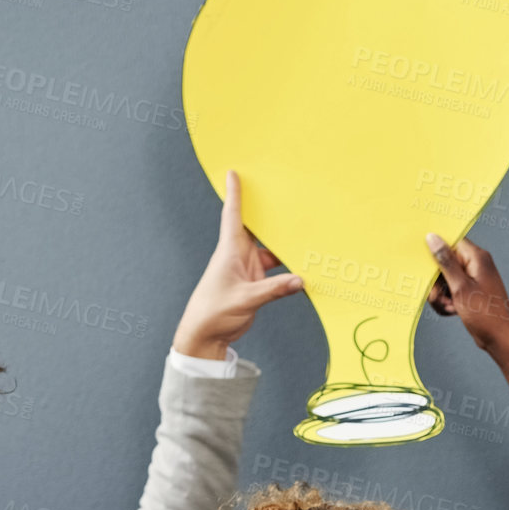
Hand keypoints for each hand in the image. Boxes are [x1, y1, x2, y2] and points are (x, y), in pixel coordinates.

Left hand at [173, 170, 303, 358]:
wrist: (205, 335)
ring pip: (270, 250)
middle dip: (269, 214)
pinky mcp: (254, 284)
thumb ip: (274, 290)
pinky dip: (287, 270)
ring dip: (283, 245)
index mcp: (230, 252)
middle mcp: (239, 256)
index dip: (234, 194)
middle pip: (257, 229)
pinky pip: (275, 272)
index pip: (232, 216)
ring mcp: (247, 270)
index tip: (233, 174)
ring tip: (303, 235)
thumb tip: (301, 281)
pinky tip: (301, 270)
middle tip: (284, 198)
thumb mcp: (245, 300)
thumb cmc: (213, 313)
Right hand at [424, 234, 508, 356]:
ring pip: (444, 279)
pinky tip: (453, 311)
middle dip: (437, 282)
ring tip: (449, 307)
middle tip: (438, 297)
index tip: (426, 266)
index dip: (436, 252)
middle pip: (444, 263)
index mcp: (477, 257)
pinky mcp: (469, 291)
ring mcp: (472, 278)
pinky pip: (450, 290)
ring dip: (441, 295)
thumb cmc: (485, 313)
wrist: (500, 338)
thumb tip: (432, 238)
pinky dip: (447, 301)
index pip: (450, 242)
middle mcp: (475, 264)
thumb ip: (445, 261)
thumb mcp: (460, 287)